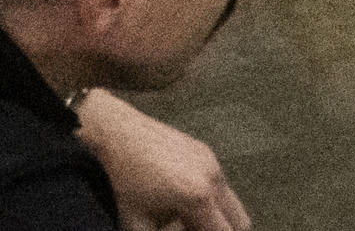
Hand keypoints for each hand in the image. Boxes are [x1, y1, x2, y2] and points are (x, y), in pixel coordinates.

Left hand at [73, 88, 250, 230]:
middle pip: (240, 222)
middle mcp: (214, 177)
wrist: (114, 133)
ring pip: (231, 202)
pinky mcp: (204, 150)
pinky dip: (210, 200)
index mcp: (199, 197)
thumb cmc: (121, 182)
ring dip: (216, 217)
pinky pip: (219, 184)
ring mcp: (211, 161)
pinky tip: (182, 201)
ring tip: (186, 220)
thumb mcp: (136, 223)